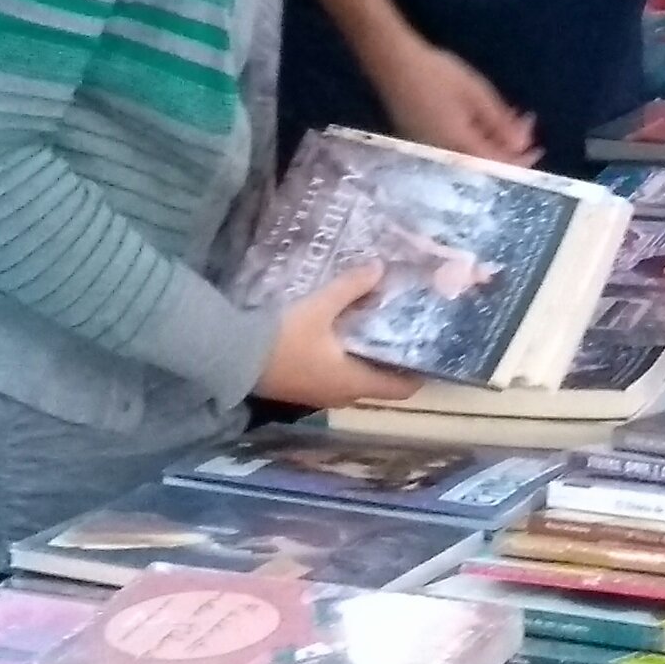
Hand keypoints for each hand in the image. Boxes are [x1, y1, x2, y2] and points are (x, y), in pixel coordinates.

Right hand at [260, 264, 420, 408]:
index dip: (420, 371)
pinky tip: (344, 335)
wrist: (233, 358)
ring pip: (358, 379)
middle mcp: (343, 395)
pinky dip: (348, 360)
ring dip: (369, 359)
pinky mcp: (305, 388)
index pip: (402, 388)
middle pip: (381, 384)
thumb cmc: (283, 338)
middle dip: (394, 359)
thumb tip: (380, 268)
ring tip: (377, 327)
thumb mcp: (319, 307)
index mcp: (354, 382)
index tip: (430, 348)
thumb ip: (351, 287)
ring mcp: (322, 395)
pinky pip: (338, 376)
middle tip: (405, 329)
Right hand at [372, 38, 539, 165]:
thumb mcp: (476, 93)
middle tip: (523, 123)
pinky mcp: (423, 144)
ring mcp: (431, 152)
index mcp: (459, 147)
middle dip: (509, 147)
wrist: (392, 63)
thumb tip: (522, 145)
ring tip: (508, 118)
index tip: (537, 147)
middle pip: (485, 163)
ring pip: (472, 156)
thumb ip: (500, 122)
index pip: (497, 166)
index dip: (520, 161)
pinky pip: (457, 149)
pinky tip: (485, 121)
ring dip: (494, 141)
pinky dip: (477, 138)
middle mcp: (444, 158)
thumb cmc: (436, 74)